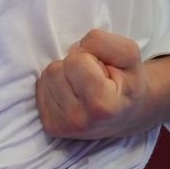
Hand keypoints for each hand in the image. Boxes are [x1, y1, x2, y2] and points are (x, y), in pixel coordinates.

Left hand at [36, 29, 152, 139]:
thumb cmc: (128, 81)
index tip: (104, 73)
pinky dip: (55, 88)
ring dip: (63, 76)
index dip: (90, 58)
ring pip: (46, 78)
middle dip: (73, 67)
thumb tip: (72, 50)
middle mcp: (79, 121)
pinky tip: (74, 97)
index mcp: (102, 105)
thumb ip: (101, 42)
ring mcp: (63, 126)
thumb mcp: (129, 54)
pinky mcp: (51, 126)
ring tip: (84, 88)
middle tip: (93, 80)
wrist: (128, 115)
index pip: (75, 60)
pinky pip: (40, 90)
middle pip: (55, 69)